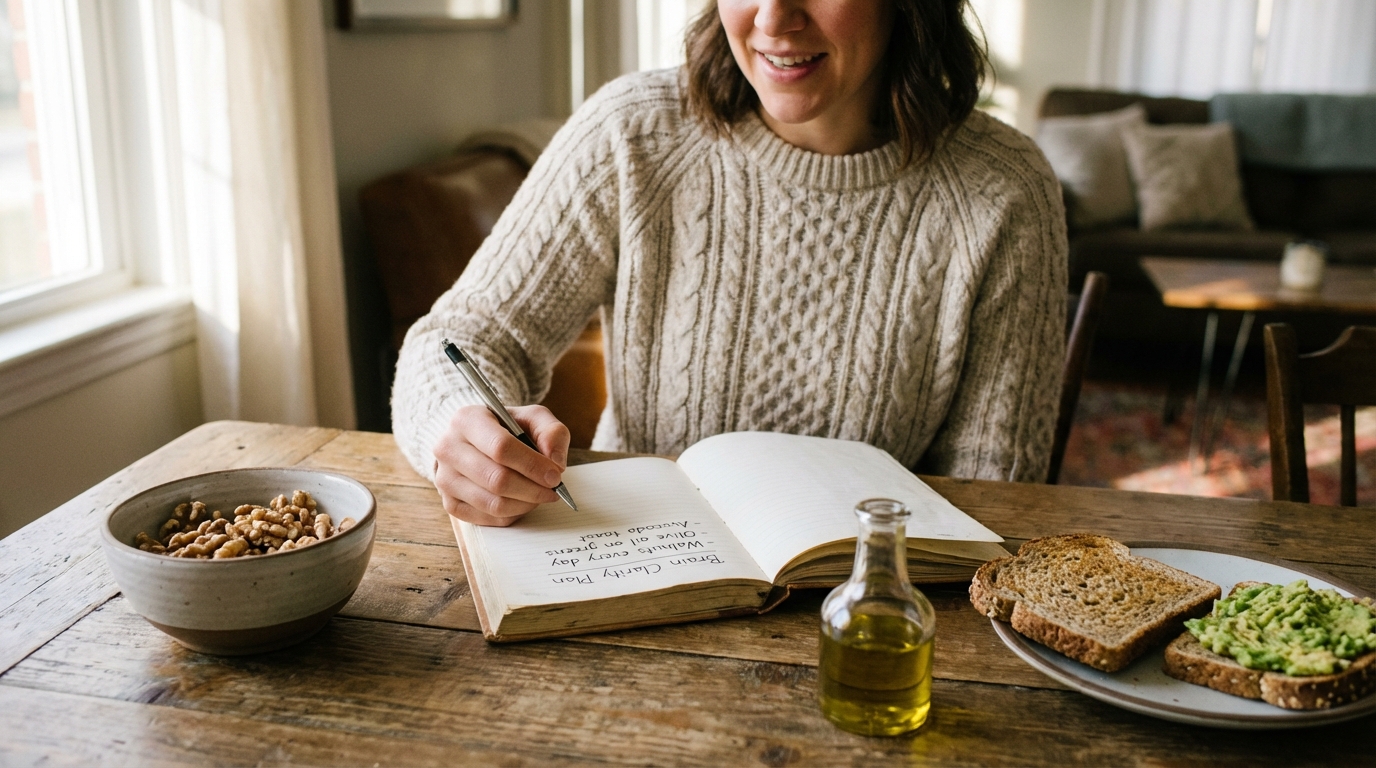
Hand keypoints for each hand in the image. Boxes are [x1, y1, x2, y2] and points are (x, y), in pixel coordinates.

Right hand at [432, 404, 570, 525]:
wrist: (478, 441)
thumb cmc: (508, 429)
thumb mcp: (533, 418)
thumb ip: (551, 432)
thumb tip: (555, 462)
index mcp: (467, 420)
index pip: (501, 448)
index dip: (532, 466)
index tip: (555, 476)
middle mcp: (448, 448)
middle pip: (497, 479)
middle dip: (533, 489)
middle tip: (553, 490)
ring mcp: (444, 478)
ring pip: (492, 503)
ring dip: (525, 504)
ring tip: (540, 496)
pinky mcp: (449, 503)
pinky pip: (487, 519)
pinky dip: (512, 515)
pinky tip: (522, 502)